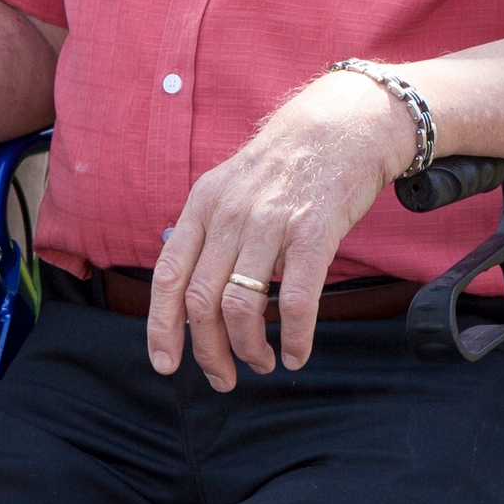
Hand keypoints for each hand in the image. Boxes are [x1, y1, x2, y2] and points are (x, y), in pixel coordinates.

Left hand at [147, 71, 416, 388]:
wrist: (343, 125)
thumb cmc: (287, 163)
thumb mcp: (230, 185)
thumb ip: (208, 231)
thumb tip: (187, 291)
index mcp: (203, 206)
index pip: (168, 277)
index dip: (161, 328)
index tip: (166, 364)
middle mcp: (229, 215)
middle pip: (201, 302)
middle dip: (208, 352)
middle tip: (223, 378)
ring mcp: (270, 223)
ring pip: (242, 307)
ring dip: (248, 349)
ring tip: (262, 362)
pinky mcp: (313, 232)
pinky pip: (295, 300)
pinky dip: (294, 337)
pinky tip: (296, 354)